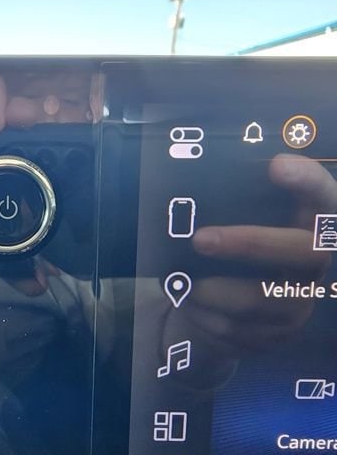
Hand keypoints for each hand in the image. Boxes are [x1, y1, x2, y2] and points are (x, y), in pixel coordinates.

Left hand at [182, 154, 334, 355]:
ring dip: (209, 289)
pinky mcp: (276, 337)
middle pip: (302, 252)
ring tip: (178, 279)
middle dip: (248, 244)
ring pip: (256, 300)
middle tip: (201, 239)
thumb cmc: (234, 253)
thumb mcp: (239, 226)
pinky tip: (186, 301)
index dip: (308, 182)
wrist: (233, 309)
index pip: (324, 199)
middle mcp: (315, 266)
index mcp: (310, 227)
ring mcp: (300, 305)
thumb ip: (233, 208)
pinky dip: (201, 314)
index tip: (277, 164)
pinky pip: (234, 329)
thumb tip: (188, 199)